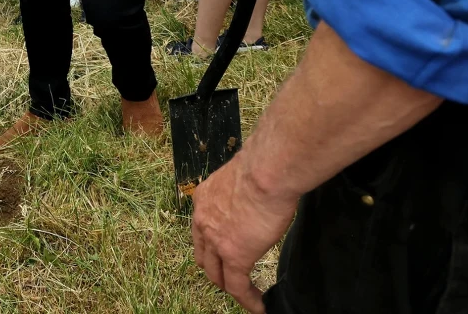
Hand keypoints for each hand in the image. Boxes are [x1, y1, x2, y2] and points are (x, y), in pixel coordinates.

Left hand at [192, 154, 298, 313]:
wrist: (265, 172)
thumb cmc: (263, 169)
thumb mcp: (242, 179)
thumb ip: (242, 192)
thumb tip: (257, 192)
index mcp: (204, 200)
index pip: (203, 230)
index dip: (213, 245)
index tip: (225, 251)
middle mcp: (202, 220)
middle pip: (204, 255)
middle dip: (216, 268)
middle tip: (231, 277)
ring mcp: (216, 240)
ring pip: (216, 274)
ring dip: (229, 286)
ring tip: (245, 295)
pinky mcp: (234, 256)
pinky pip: (237, 287)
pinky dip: (248, 299)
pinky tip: (259, 307)